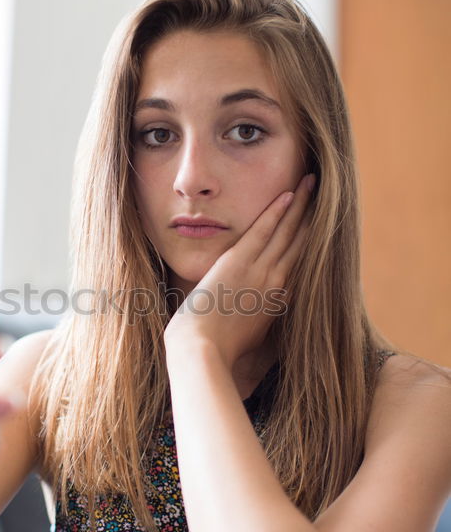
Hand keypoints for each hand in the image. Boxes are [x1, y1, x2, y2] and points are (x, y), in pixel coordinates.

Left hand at [164, 172, 315, 371]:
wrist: (203, 350)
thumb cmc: (220, 349)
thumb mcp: (249, 337)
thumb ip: (259, 320)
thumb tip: (257, 314)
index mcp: (281, 301)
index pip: (304, 263)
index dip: (316, 241)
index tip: (324, 223)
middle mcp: (279, 283)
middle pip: (304, 242)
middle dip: (315, 215)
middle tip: (328, 193)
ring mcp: (261, 271)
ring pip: (288, 231)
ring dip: (301, 204)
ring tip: (313, 182)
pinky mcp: (240, 262)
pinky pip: (263, 230)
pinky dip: (277, 211)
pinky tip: (288, 193)